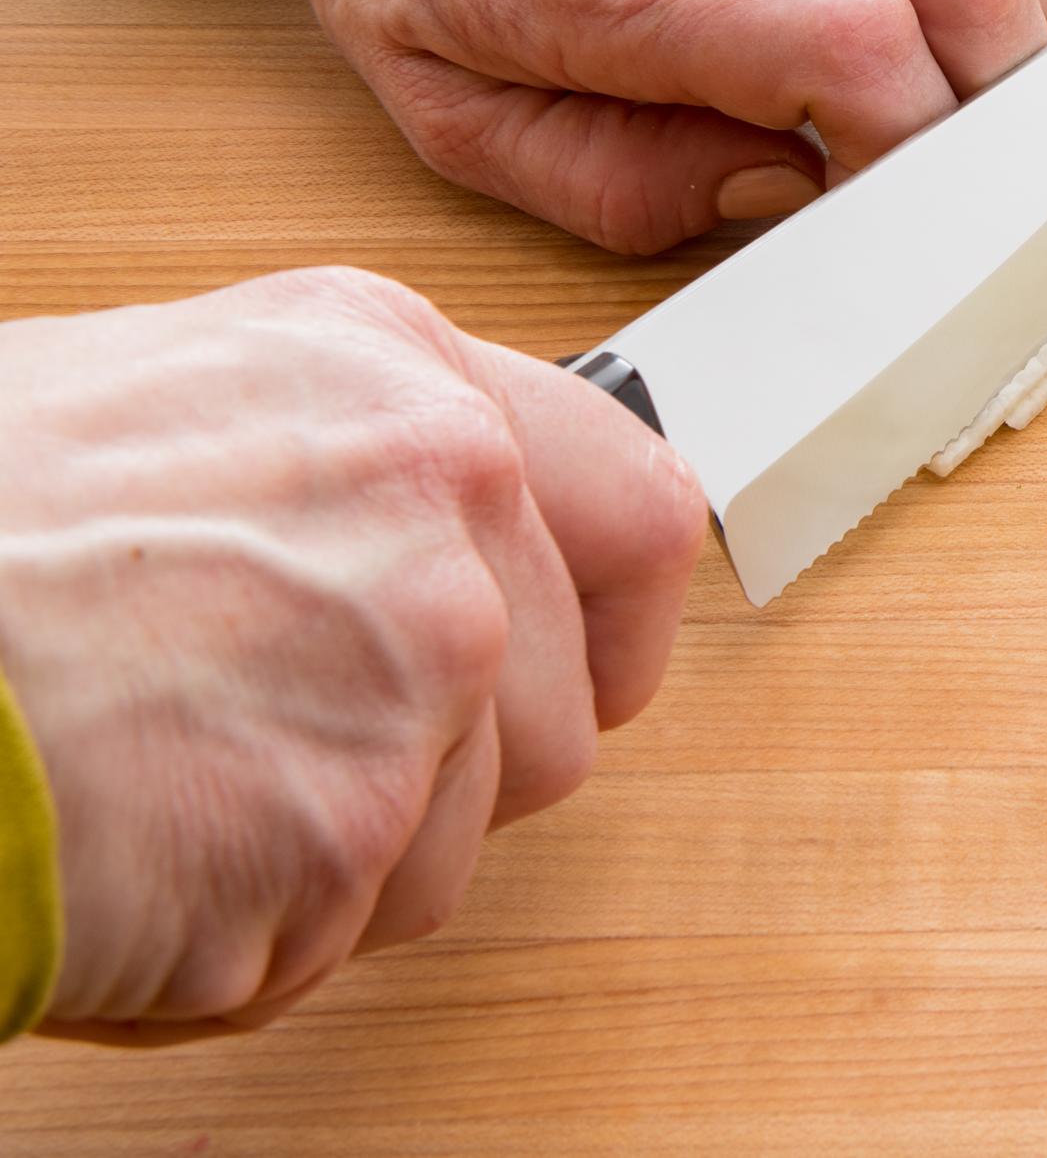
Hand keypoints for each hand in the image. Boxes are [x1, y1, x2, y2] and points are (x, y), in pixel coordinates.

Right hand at [0, 267, 705, 1043]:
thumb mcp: (197, 402)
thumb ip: (370, 465)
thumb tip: (486, 540)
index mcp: (402, 374)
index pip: (640, 513)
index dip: (617, 621)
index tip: (590, 668)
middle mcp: (441, 493)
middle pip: (567, 710)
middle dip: (453, 768)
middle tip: (294, 749)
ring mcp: (416, 656)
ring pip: (467, 835)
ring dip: (343, 853)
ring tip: (184, 780)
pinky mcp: (349, 819)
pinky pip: (353, 926)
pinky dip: (255, 930)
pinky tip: (148, 847)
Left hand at [231, 0, 1046, 252]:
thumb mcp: (464, 125)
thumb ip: (627, 184)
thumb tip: (794, 187)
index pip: (857, 45)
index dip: (909, 153)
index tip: (880, 215)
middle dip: (1001, 104)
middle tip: (946, 173)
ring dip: (1030, 25)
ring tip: (970, 105)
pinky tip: (957, 32)